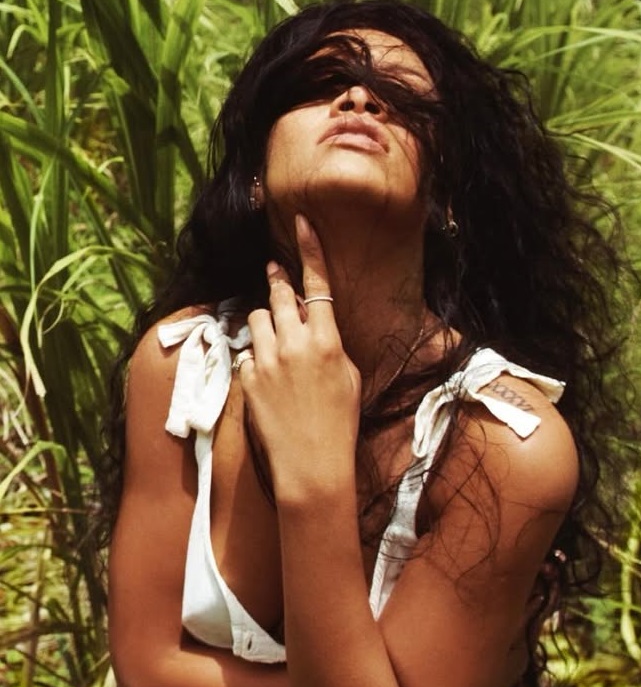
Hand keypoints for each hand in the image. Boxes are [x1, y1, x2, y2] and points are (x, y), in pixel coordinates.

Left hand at [238, 214, 361, 497]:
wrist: (312, 463)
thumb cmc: (341, 422)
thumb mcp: (347, 376)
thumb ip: (329, 345)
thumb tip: (314, 327)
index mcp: (326, 341)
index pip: (317, 285)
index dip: (309, 250)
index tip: (301, 222)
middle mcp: (294, 344)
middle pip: (280, 294)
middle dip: (279, 280)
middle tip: (275, 270)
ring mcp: (266, 359)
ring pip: (259, 318)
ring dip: (268, 321)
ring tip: (278, 340)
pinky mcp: (248, 377)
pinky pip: (249, 350)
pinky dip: (258, 354)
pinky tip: (271, 376)